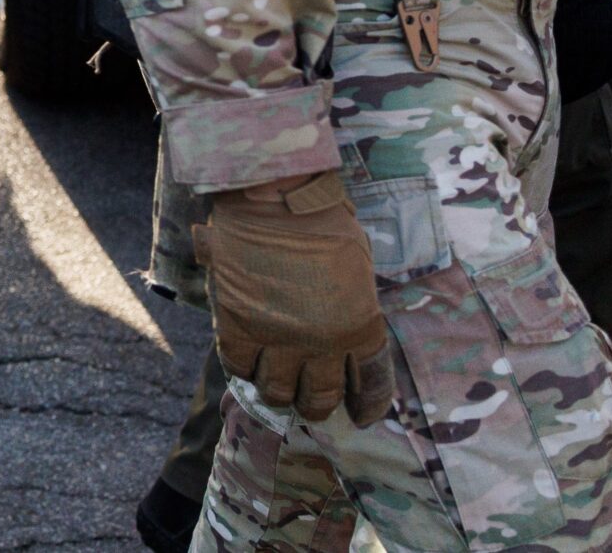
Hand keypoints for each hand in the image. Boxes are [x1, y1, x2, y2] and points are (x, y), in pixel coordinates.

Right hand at [194, 170, 392, 426]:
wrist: (277, 198)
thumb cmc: (325, 221)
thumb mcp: (356, 270)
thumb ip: (351, 307)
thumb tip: (343, 331)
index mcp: (361, 328)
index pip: (372, 386)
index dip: (367, 405)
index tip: (360, 414)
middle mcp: (323, 344)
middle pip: (321, 397)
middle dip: (316, 404)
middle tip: (308, 399)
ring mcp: (279, 339)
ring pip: (278, 392)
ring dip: (278, 393)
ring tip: (274, 387)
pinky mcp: (240, 326)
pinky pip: (238, 366)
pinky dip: (242, 369)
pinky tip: (246, 363)